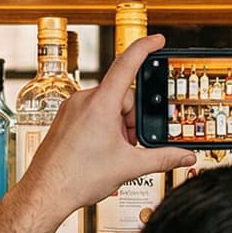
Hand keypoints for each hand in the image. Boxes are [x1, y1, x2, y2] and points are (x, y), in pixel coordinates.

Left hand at [13, 33, 193, 214]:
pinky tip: (101, 150)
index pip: (127, 64)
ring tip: (114, 152)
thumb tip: (185, 157)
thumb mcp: (129, 167)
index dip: (146, 48)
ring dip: (118, 125)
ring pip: (107, 106)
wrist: (46, 192)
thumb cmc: (77, 177)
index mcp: (100, 104)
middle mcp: (84, 100)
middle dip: (132, 118)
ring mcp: (72, 108)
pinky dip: (104, 127)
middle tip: (131, 144)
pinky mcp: (65, 118)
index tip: (158, 40)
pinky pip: (92, 113)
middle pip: (122, 95)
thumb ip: (163, 159)